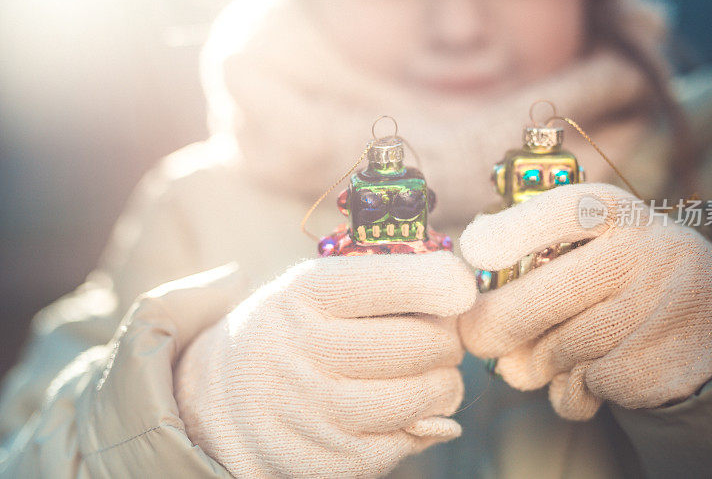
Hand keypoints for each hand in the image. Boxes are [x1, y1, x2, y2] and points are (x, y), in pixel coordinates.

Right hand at [175, 251, 475, 477]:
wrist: (221, 399)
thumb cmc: (292, 330)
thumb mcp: (314, 287)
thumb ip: (381, 281)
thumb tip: (461, 293)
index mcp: (304, 294)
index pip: (392, 282)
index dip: (443, 283)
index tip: (460, 288)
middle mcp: (304, 350)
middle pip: (419, 344)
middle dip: (448, 340)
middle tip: (442, 339)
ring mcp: (314, 410)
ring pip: (421, 398)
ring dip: (444, 386)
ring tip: (434, 376)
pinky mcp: (327, 460)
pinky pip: (405, 442)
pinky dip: (419, 424)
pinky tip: (402, 409)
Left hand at [458, 183, 711, 419]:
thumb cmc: (630, 276)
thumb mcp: (602, 242)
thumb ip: (541, 265)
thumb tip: (479, 321)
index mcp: (618, 212)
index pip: (566, 209)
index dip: (515, 230)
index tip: (473, 251)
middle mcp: (642, 253)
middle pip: (546, 297)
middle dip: (496, 325)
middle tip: (475, 338)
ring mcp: (654, 311)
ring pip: (558, 350)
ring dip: (537, 363)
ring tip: (553, 354)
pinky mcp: (658, 365)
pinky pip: (581, 388)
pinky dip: (569, 391)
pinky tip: (594, 374)